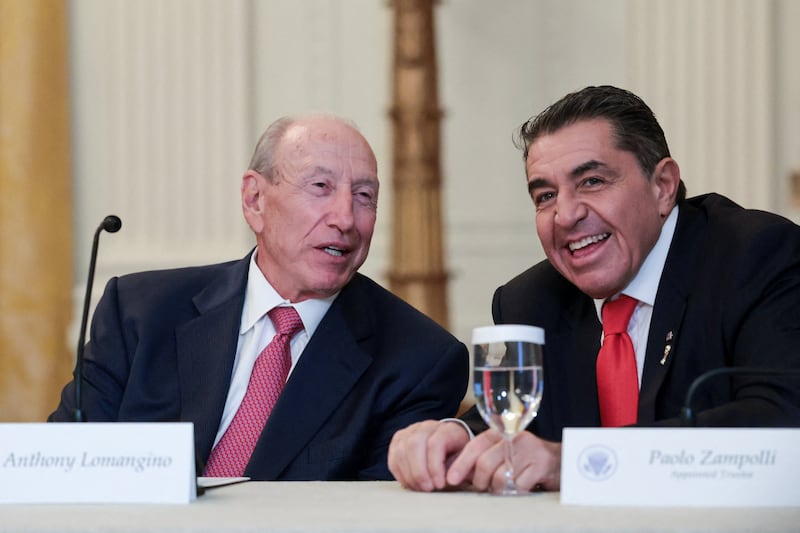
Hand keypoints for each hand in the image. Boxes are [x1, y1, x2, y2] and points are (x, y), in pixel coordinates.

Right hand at [388, 420, 470, 490]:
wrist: (450, 447)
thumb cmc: (458, 456)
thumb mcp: (465, 461)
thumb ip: (458, 469)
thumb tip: (449, 480)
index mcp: (446, 429)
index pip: (435, 443)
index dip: (435, 466)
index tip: (440, 484)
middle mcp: (427, 426)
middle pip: (415, 443)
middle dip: (419, 471)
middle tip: (428, 489)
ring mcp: (410, 431)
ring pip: (401, 450)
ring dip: (409, 474)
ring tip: (420, 488)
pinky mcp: (398, 440)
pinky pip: (393, 457)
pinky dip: (400, 473)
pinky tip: (410, 484)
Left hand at [446, 430, 561, 492]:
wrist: (560, 462)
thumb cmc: (525, 461)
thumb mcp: (503, 453)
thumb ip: (482, 459)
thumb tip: (457, 473)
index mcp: (501, 433)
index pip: (475, 446)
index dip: (461, 464)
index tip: (452, 479)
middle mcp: (513, 437)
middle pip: (484, 463)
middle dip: (480, 481)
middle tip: (483, 488)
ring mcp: (528, 450)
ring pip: (500, 477)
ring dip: (498, 489)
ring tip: (504, 488)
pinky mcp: (541, 464)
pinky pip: (517, 486)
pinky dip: (514, 492)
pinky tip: (519, 489)